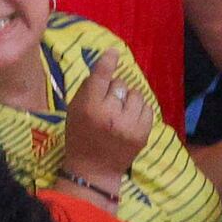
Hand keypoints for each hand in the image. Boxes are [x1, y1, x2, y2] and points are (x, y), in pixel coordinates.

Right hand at [57, 52, 160, 187]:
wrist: (94, 170)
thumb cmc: (80, 136)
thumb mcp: (75, 110)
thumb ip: (89, 88)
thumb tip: (107, 64)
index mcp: (90, 108)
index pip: (101, 77)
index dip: (108, 62)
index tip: (114, 52)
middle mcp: (110, 115)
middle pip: (120, 84)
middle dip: (114, 90)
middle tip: (107, 105)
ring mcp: (129, 125)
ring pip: (136, 94)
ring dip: (128, 99)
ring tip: (120, 113)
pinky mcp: (143, 134)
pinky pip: (147, 108)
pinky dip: (139, 111)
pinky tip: (129, 120)